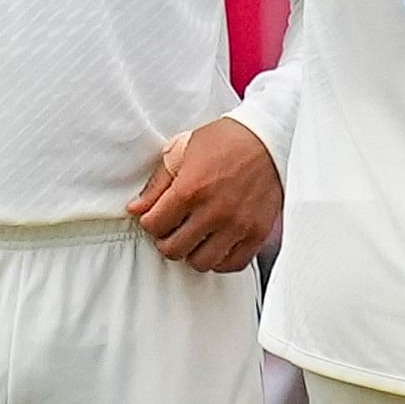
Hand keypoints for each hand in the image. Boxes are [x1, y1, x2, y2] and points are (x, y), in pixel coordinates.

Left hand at [130, 116, 282, 271]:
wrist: (268, 139)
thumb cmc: (224, 140)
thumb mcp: (182, 151)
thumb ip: (157, 184)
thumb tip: (136, 209)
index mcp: (190, 189)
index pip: (154, 226)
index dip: (150, 222)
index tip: (157, 216)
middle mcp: (214, 211)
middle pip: (173, 249)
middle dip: (167, 239)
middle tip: (173, 229)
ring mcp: (237, 225)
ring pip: (201, 262)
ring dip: (192, 252)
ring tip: (195, 237)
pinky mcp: (257, 233)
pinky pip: (233, 264)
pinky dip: (220, 260)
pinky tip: (216, 244)